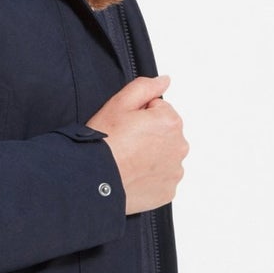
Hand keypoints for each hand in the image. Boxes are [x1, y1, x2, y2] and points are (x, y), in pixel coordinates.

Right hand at [86, 75, 188, 214]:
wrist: (94, 177)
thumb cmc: (104, 142)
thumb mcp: (119, 104)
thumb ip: (145, 87)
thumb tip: (164, 81)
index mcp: (170, 121)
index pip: (158, 111)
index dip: (139, 116)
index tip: (125, 126)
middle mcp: (179, 146)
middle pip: (164, 134)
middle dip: (148, 136)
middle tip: (125, 143)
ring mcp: (174, 171)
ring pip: (163, 157)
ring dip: (150, 158)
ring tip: (127, 161)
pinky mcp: (168, 191)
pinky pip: (160, 179)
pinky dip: (149, 178)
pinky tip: (132, 175)